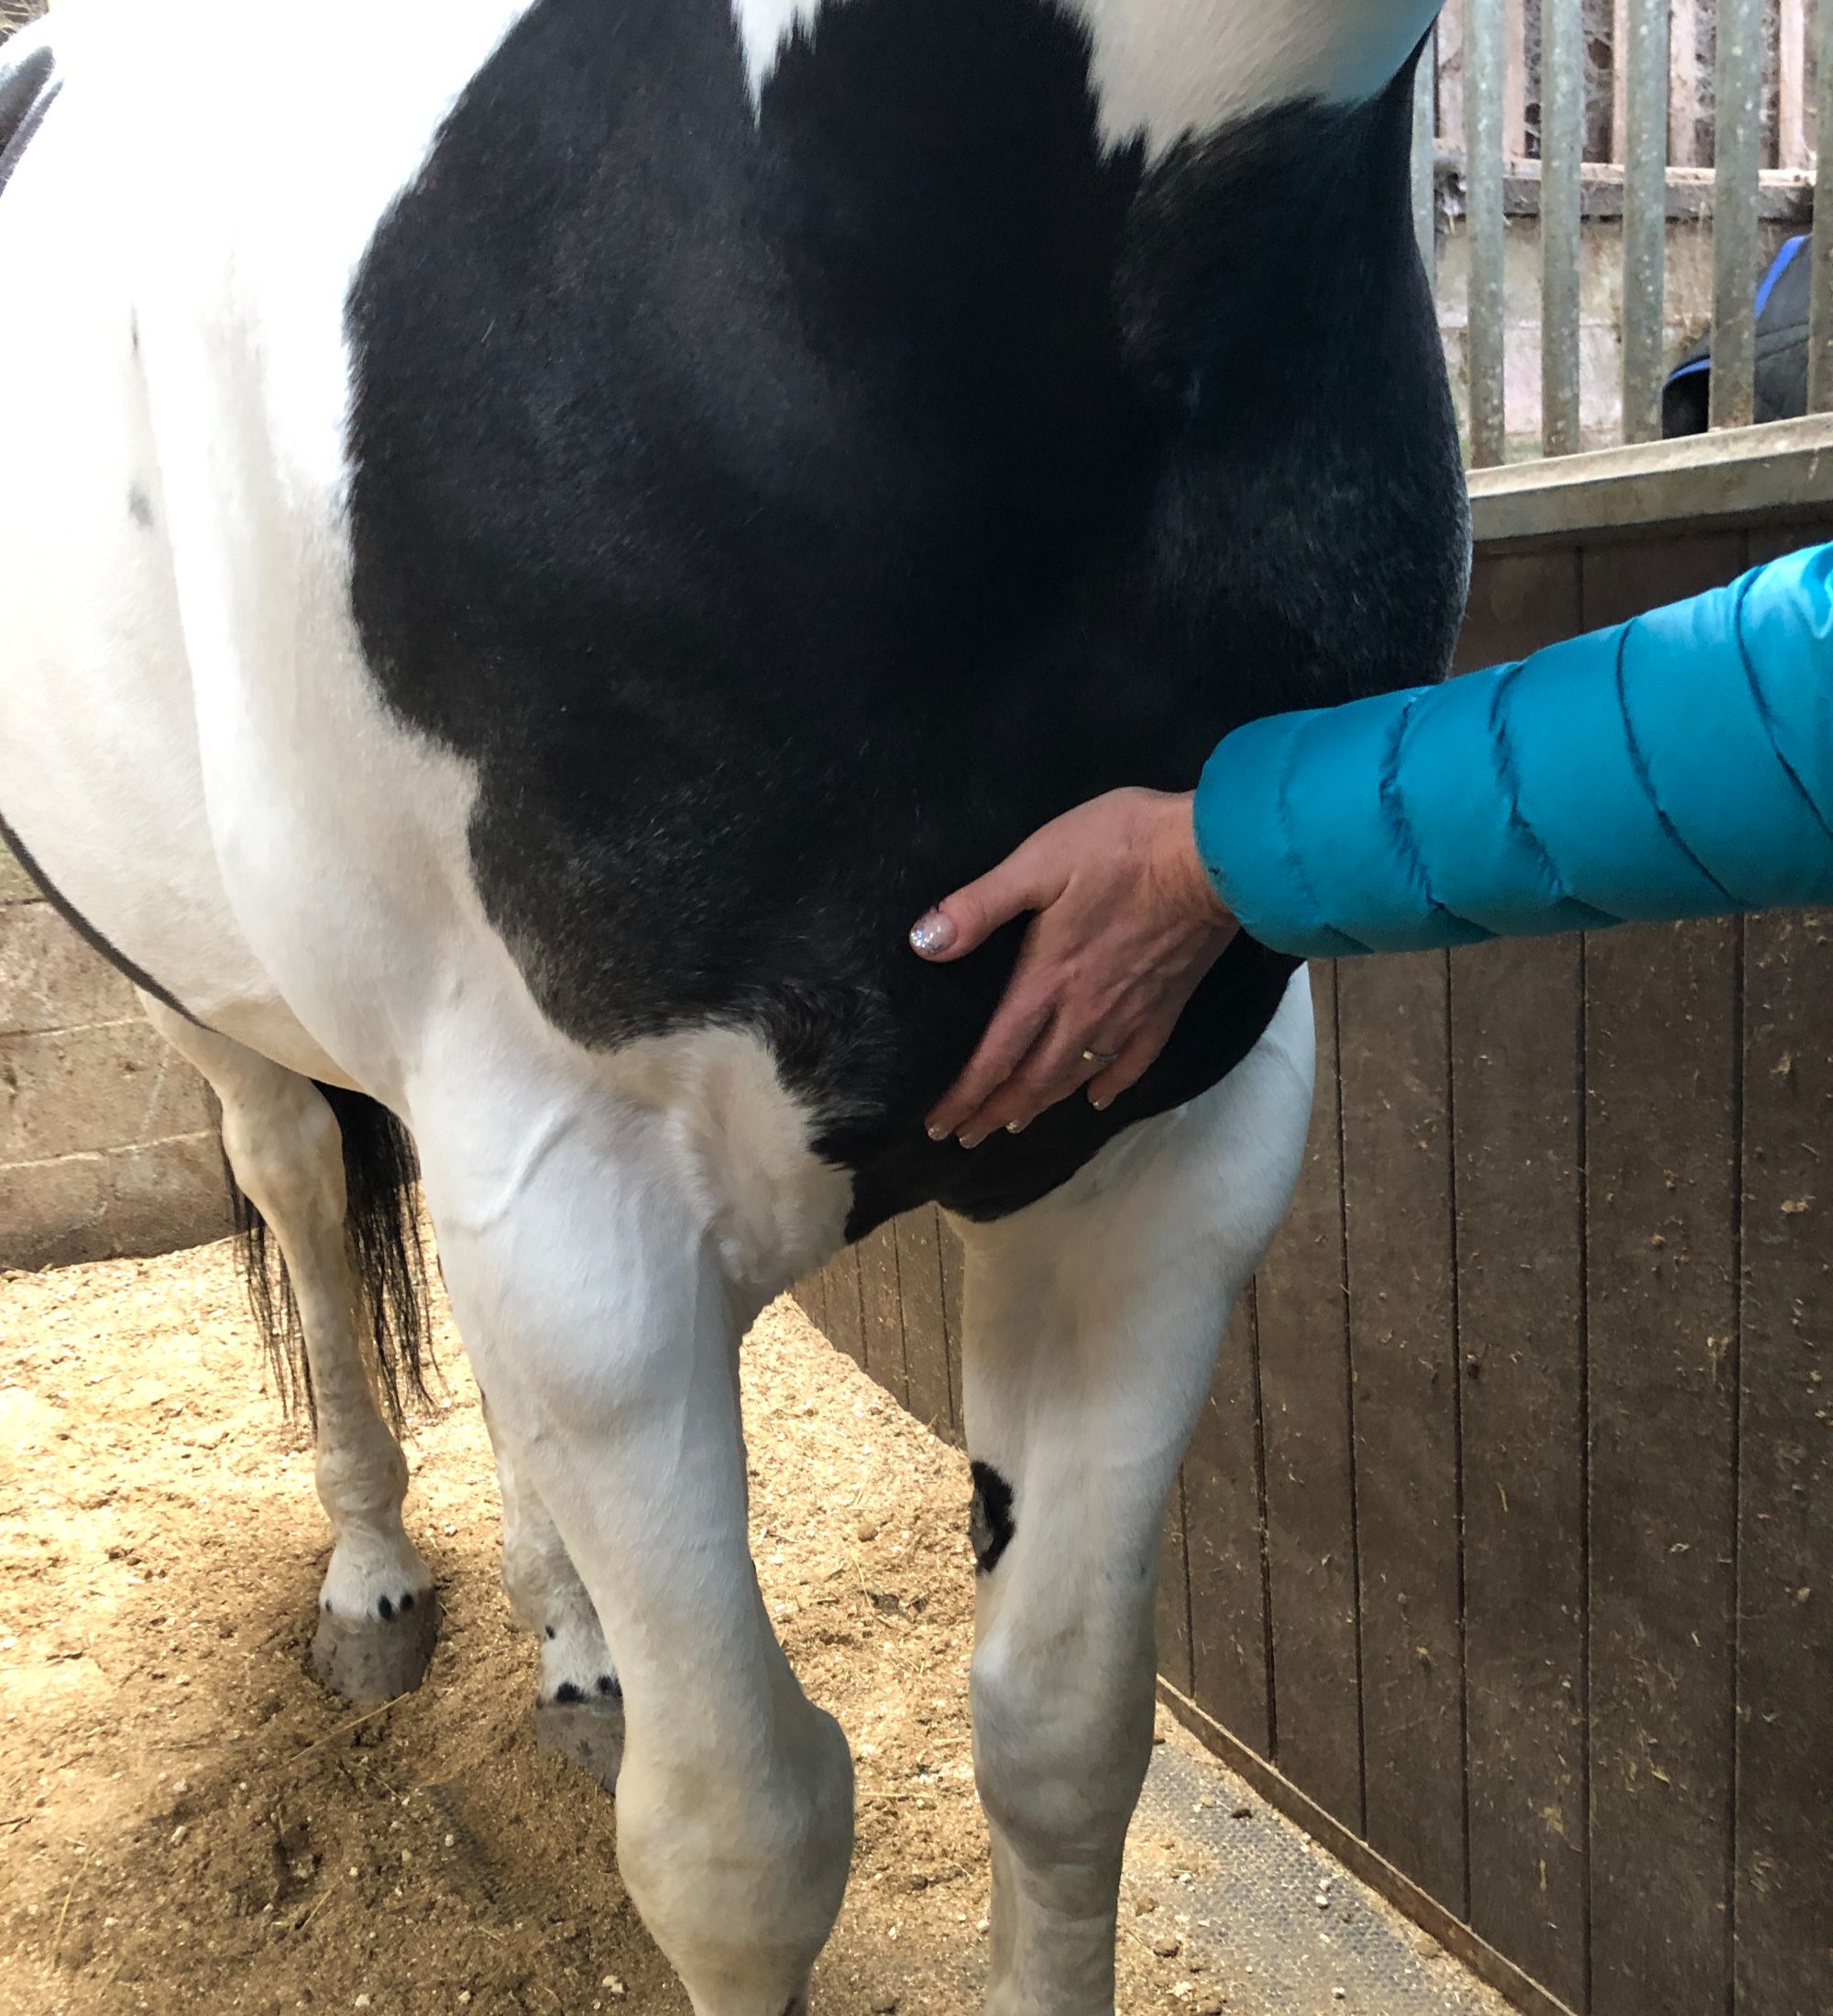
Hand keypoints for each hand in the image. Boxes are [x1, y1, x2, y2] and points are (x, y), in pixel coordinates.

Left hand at [909, 788, 1237, 1145]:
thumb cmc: (1123, 848)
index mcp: (1046, 980)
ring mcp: (1128, 1015)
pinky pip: (1133, 1063)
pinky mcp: (1164, 1008)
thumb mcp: (1039, 861)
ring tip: (1014, 1123)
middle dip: (993, 1111)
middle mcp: (1083, 1012)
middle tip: (966, 1137)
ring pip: (1075, 1077)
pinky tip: (1096, 1099)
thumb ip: (981, 906)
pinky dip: (1110, 1086)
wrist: (1215, 859)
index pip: (994, 1056)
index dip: (964, 1095)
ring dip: (1040, 1104)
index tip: (938, 1124)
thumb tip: (924, 943)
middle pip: (1031, 1079)